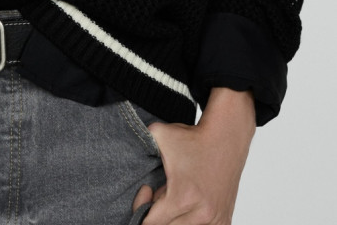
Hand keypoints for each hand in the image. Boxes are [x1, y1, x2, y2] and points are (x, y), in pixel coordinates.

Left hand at [132, 88, 255, 224]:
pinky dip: (191, 221)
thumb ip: (140, 141)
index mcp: (182, 197)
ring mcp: (215, 220)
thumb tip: (123, 148)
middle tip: (160, 192)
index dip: (142, 208)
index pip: (151, 224)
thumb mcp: (159, 134)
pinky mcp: (224, 221)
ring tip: (175, 198)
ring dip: (175, 219)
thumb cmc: (193, 138)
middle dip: (158, 214)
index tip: (146, 190)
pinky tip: (189, 205)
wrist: (226, 138)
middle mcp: (201, 214)